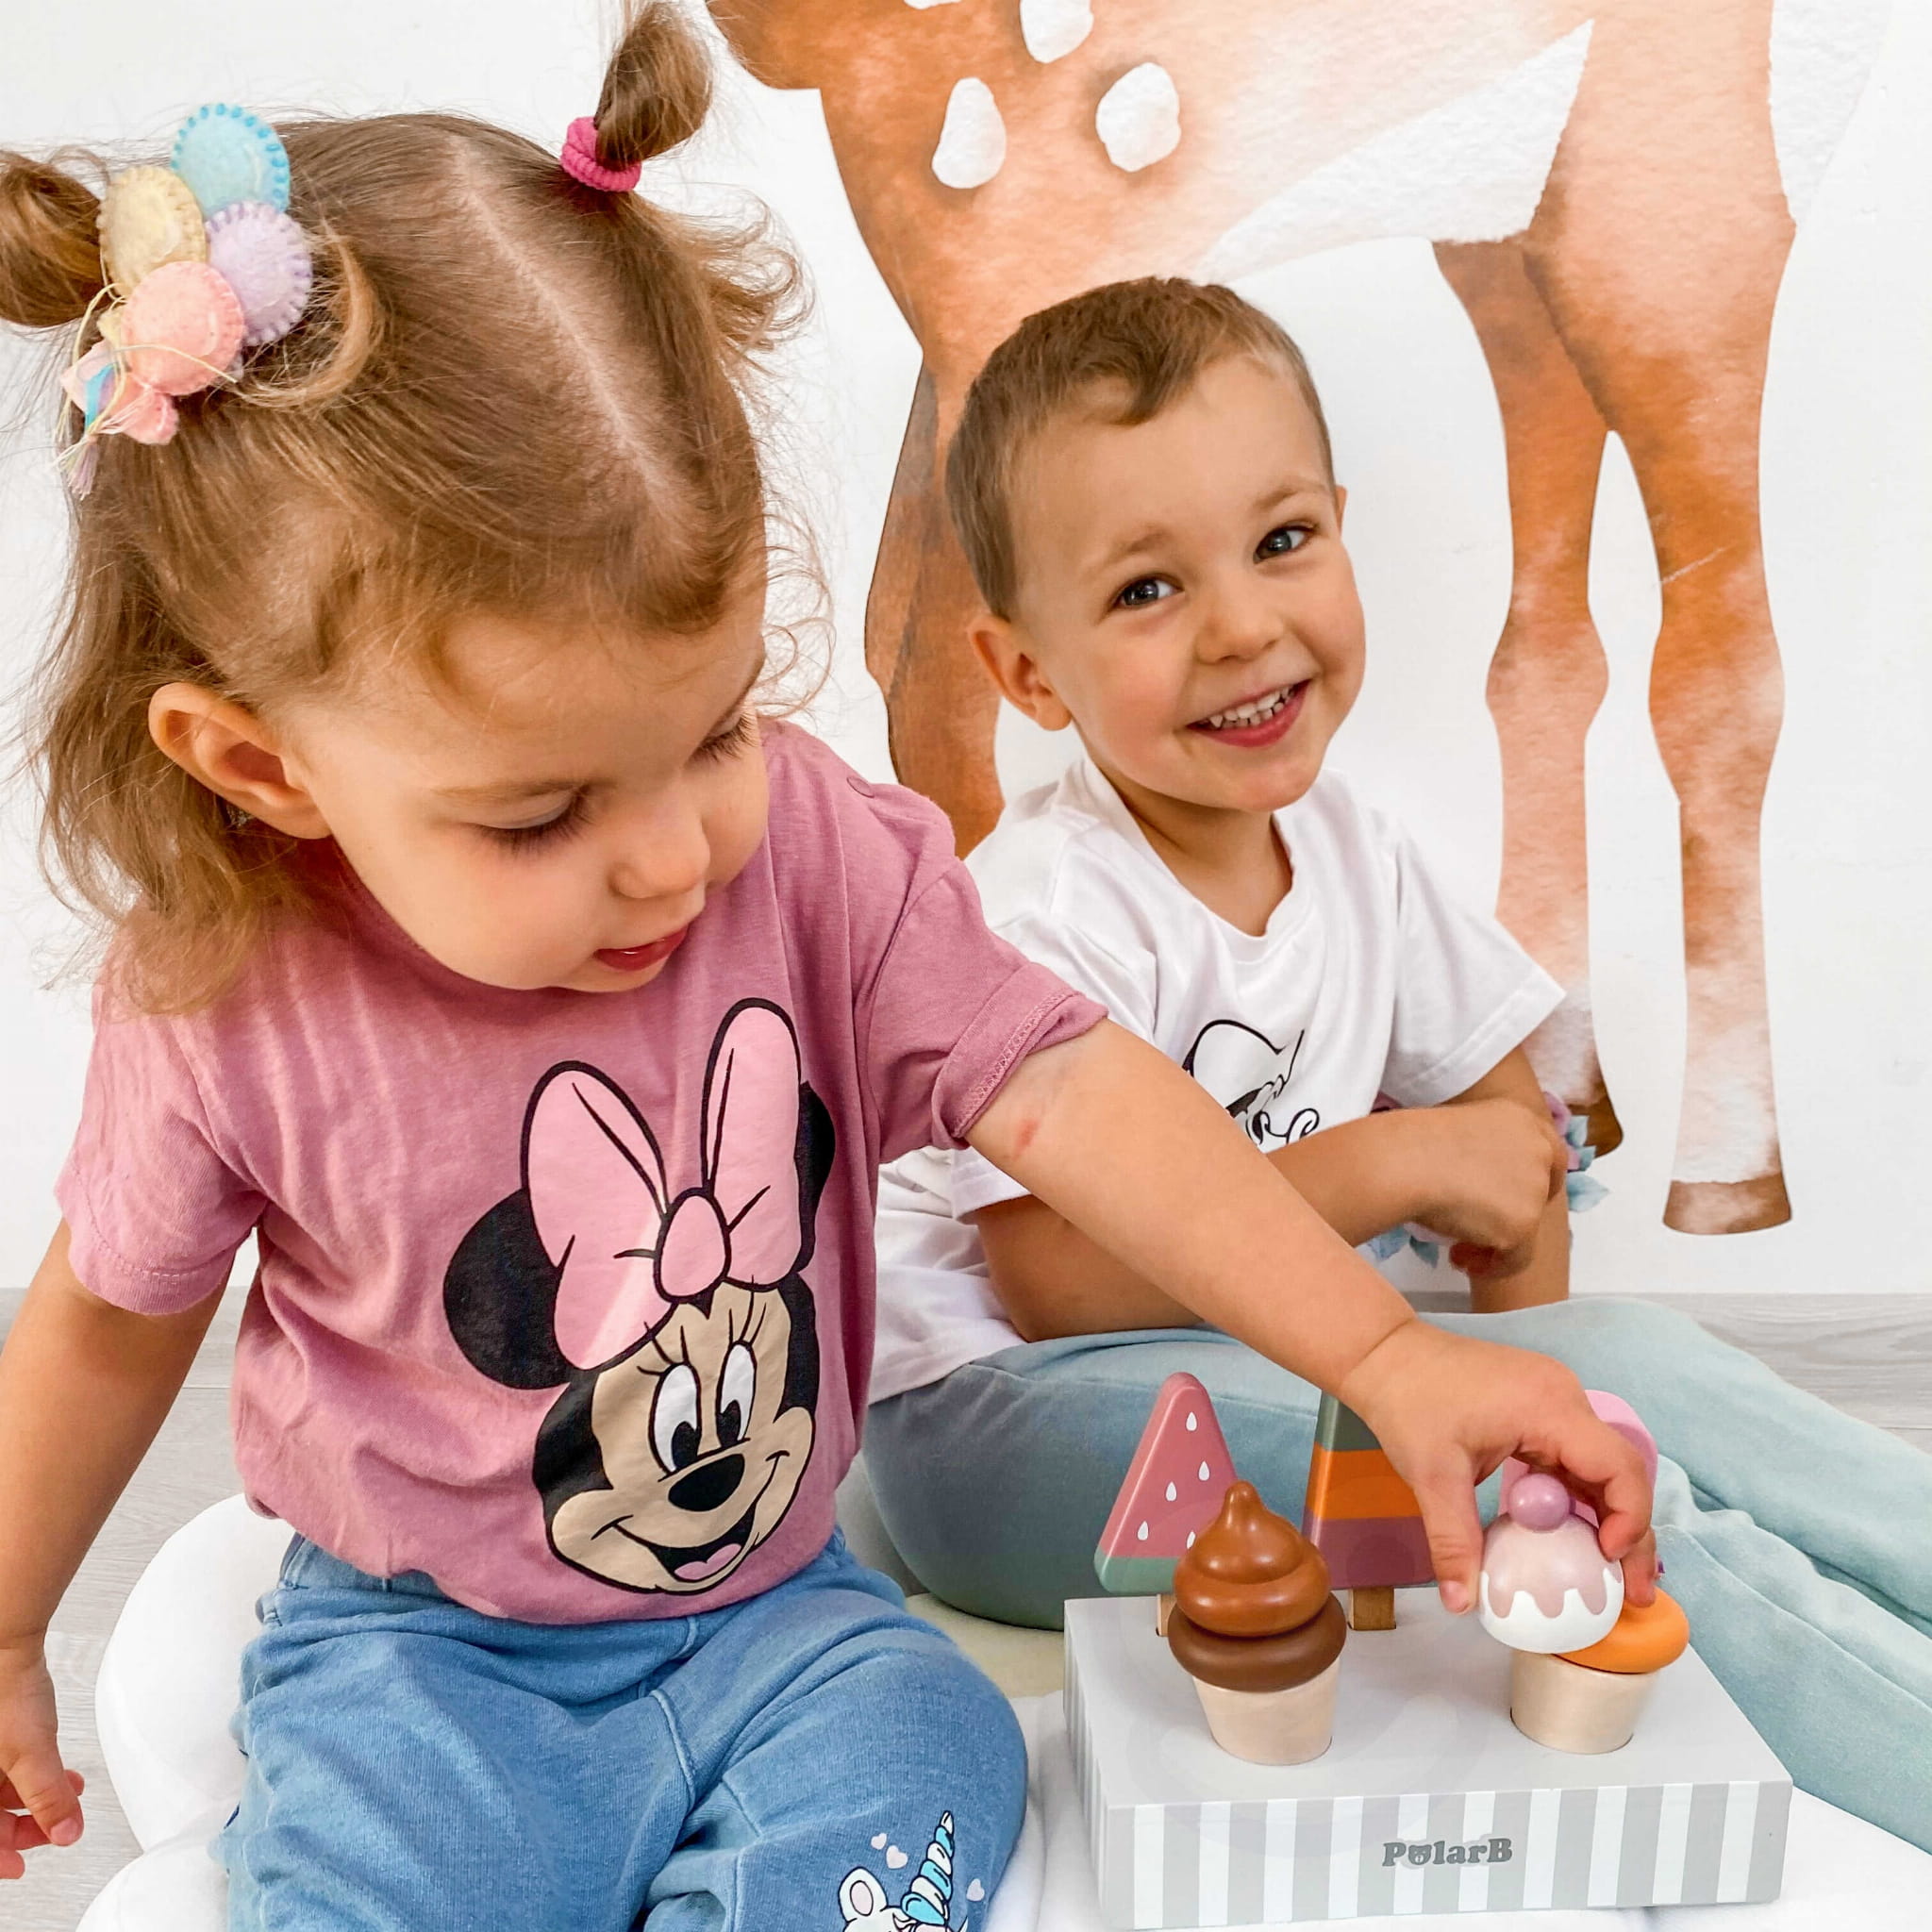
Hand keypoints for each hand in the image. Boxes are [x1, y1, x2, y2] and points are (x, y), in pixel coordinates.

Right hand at [0, 1638, 83, 1879]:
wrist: (3, 1639)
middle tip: (57, 1824)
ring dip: (32, 1795)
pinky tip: (57, 1770)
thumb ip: (48, 1798)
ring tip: (70, 1790)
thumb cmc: (2, 1691)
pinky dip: (26, 1773)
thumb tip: (65, 1833)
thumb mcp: (31, 1754)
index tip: (24, 1865)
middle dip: (25, 1822)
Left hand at [1336, 1321, 1653, 1614]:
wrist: (1385, 1352)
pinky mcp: (1540, 1406)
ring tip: (1610, 1573)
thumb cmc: (1409, 1401)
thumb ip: (1454, 1540)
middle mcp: (1564, 1397)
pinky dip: (1580, 1495)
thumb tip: (1462, 1605)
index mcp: (1549, 1407)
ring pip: (1600, 1465)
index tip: (1607, 1561)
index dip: (1629, 1518)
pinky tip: (1574, 1535)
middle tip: (1634, 1592)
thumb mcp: (1430, 1475)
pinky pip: (1575, 1455)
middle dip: (1632, 1531)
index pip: (1620, 1466)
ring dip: (1609, 1516)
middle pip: (1621, 1469)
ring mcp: (1554, 1399)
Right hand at [1407, 1098, 1566, 1276]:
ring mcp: (1534, 1188)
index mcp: (1522, 1120)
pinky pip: (1515, 1259)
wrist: (1407, 1162)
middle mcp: (1538, 1151)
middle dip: (1512, 1212)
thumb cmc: (1414, 1144)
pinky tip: (1459, 1260)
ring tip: (1457, 1248)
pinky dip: (1491, 1265)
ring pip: (1525, 1228)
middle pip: (1541, 1193)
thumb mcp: (1462, 1134)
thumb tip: (1484, 1186)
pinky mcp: (1524, 1223)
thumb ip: (1488, 1154)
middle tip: (1478, 1224)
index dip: (1535, 1180)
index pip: (1550, 1153)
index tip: (1507, 1197)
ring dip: (1494, 1239)